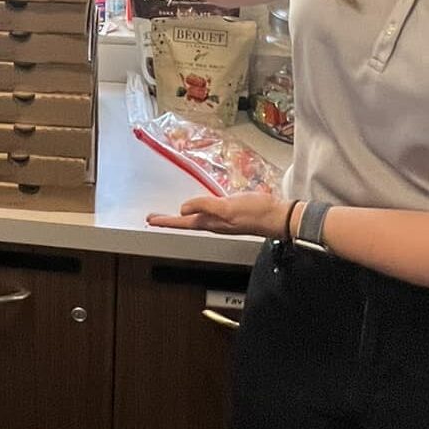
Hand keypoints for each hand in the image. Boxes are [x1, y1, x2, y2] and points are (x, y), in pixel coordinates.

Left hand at [147, 192, 290, 237]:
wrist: (278, 216)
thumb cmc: (255, 212)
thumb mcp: (227, 208)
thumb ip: (205, 206)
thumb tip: (183, 208)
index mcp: (210, 223)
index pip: (183, 223)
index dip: (166, 221)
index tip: (150, 220)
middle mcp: (214, 223)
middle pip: (187, 222)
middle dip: (170, 220)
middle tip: (154, 218)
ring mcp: (223, 219)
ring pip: (197, 219)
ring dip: (183, 216)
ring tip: (172, 214)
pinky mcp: (232, 212)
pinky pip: (209, 211)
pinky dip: (199, 208)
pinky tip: (201, 205)